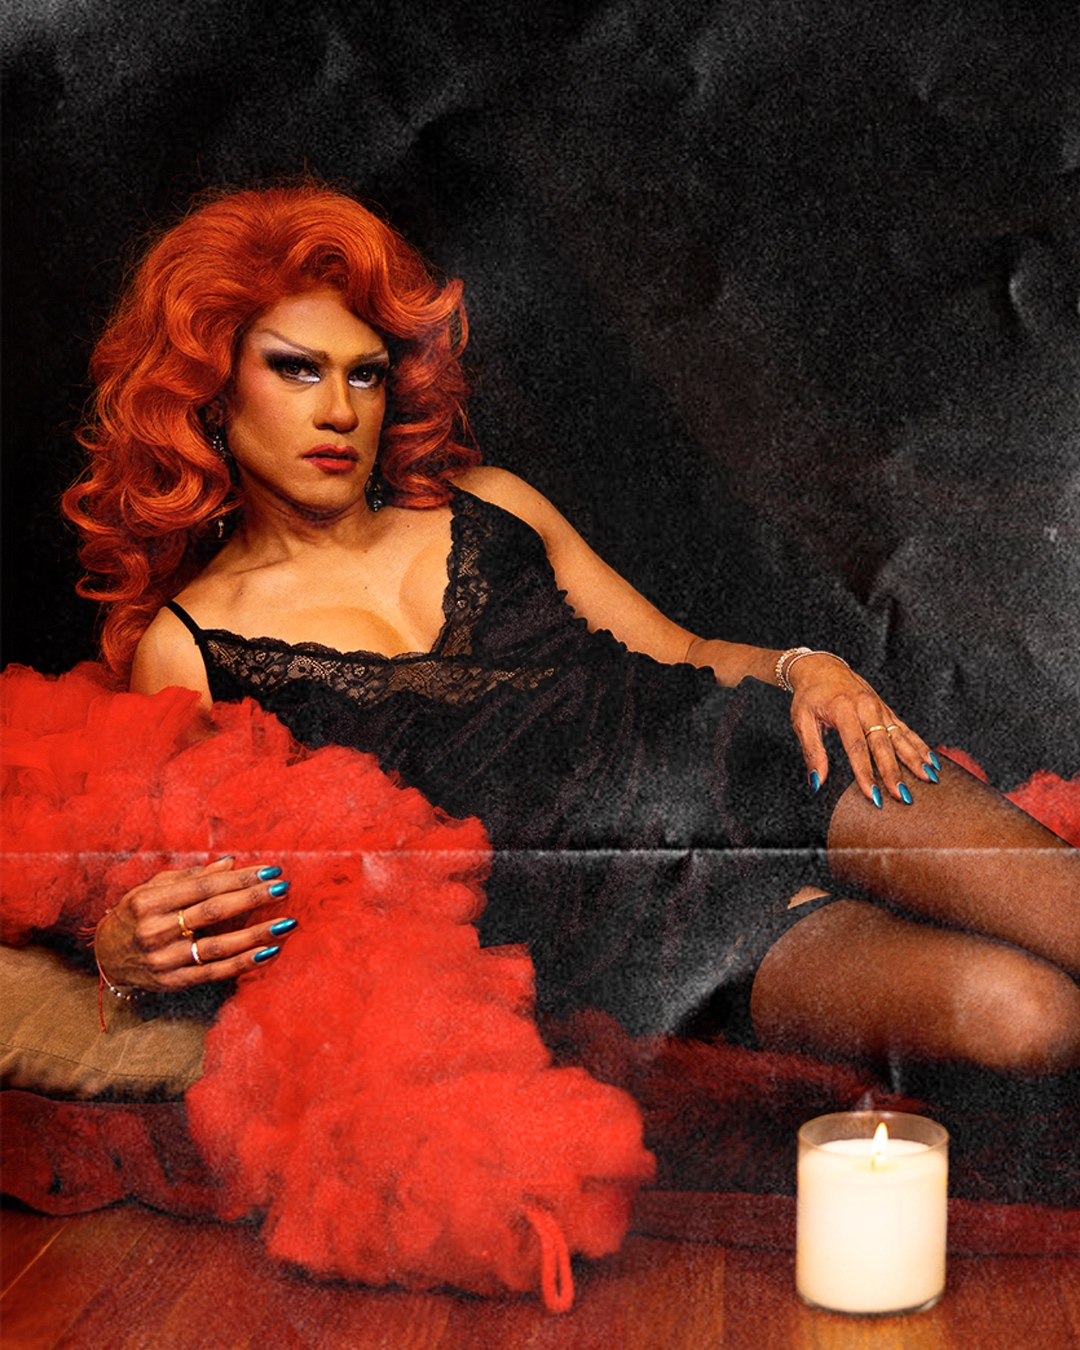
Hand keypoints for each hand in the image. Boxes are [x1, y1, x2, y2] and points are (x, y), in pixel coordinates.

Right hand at [93, 856, 295, 992]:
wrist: (107, 957)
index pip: (204, 887)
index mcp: (150, 902)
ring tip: (286, 922)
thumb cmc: (136, 914)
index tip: (270, 871)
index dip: (240, 878)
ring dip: (256, 934)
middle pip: (213, 912)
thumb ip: (193, 876)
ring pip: (218, 946)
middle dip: (252, 899)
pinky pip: (215, 972)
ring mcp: (165, 959)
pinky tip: (269, 952)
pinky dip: (244, 963)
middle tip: (283, 888)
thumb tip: (231, 862)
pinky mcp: (174, 982)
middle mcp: (156, 930)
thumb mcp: (154, 889)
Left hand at [787, 655, 938, 803]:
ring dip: (915, 759)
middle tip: (903, 795)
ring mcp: (879, 708)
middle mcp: (866, 707)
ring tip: (929, 778)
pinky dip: (920, 745)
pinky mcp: (886, 710)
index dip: (865, 773)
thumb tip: (816, 782)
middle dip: (894, 772)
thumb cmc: (810, 696)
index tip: (872, 795)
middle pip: (883, 744)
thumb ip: (812, 752)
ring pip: (900, 737)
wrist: (821, 667)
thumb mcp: (801, 721)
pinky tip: (931, 760)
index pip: (856, 747)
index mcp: (843, 709)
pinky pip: (906, 730)